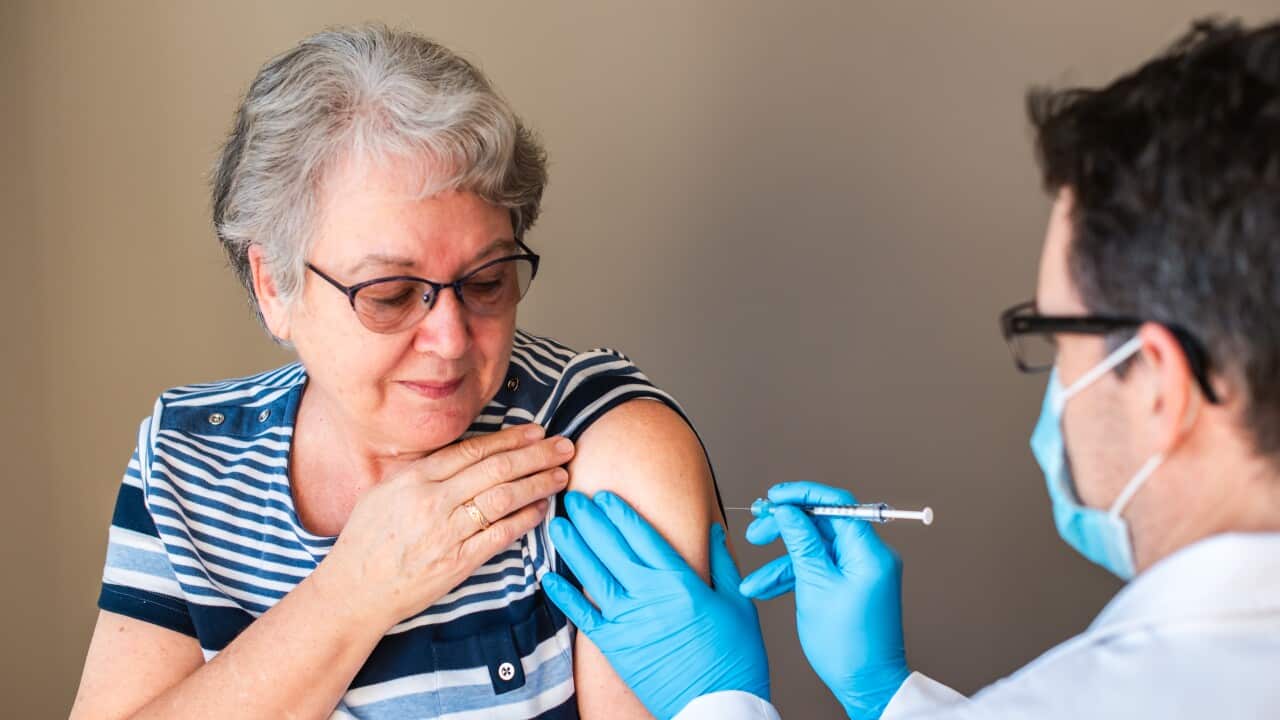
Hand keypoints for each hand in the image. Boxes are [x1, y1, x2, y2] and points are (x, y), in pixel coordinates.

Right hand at [316, 424, 573, 628]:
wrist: (355, 590)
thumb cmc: (368, 540)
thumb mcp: (384, 491)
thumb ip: (422, 471)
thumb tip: (462, 454)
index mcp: (415, 478)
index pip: (473, 450)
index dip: (510, 438)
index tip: (536, 431)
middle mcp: (434, 501)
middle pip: (497, 469)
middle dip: (536, 455)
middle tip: (564, 445)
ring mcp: (447, 532)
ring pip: (505, 498)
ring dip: (539, 483)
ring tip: (562, 474)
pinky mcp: (458, 562)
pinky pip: (501, 535)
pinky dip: (525, 519)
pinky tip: (543, 508)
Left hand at [541, 491, 769, 719]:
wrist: (718, 705)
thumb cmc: (734, 659)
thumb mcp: (739, 604)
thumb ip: (723, 564)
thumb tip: (714, 531)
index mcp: (680, 582)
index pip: (643, 536)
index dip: (620, 513)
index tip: (605, 495)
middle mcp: (649, 595)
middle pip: (612, 547)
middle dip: (590, 519)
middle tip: (572, 497)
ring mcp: (628, 621)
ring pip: (593, 574)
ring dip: (573, 547)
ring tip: (557, 524)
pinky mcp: (615, 646)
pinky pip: (583, 616)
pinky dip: (564, 596)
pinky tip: (548, 577)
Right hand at [739, 482, 909, 719]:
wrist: (866, 683)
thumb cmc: (848, 643)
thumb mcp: (814, 585)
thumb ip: (800, 541)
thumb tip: (788, 510)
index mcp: (869, 551)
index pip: (837, 503)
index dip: (802, 495)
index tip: (774, 497)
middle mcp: (869, 555)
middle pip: (822, 523)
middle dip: (785, 526)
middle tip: (756, 529)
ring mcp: (859, 569)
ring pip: (815, 548)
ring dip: (782, 558)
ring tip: (753, 571)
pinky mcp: (850, 583)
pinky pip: (819, 568)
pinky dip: (793, 575)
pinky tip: (765, 588)